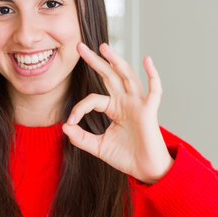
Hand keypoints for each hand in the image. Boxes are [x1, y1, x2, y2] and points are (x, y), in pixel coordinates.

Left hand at [62, 42, 173, 184]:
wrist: (145, 171)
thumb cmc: (126, 157)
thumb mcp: (98, 147)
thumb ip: (81, 138)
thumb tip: (63, 127)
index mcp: (114, 108)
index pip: (92, 99)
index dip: (79, 108)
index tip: (70, 122)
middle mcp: (125, 102)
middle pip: (109, 75)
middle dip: (95, 60)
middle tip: (79, 46)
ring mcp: (138, 104)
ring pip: (127, 76)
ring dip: (116, 60)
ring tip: (103, 47)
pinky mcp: (149, 111)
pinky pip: (154, 90)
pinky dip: (152, 75)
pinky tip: (147, 60)